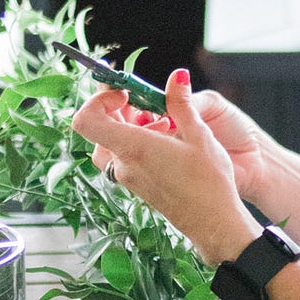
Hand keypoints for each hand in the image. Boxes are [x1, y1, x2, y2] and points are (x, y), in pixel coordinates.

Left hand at [71, 69, 260, 264]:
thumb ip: (182, 103)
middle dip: (115, 107)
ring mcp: (128, 177)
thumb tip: (177, 76)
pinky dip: (133, 142)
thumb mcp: (199, 135)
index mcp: (133, 148)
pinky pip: (121, 157)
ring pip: (108, 143)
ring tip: (156, 120)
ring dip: (124, 126)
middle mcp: (124, 164)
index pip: (86, 120)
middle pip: (97, 128)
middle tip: (140, 99)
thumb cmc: (209, 182)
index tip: (124, 93)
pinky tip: (163, 140)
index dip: (97, 100)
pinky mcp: (136, 185)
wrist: (214, 223)